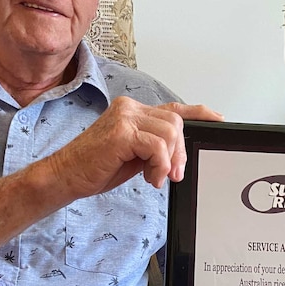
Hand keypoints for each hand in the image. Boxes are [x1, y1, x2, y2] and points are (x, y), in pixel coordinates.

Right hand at [50, 97, 222, 198]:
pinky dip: (159, 165)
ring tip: (155, 176)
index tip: (218, 118)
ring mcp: (125, 117)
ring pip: (170, 133)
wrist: (66, 176)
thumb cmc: (96, 167)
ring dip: (169, 161)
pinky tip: (150, 178)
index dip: (199, 112)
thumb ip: (154, 147)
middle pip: (176, 122)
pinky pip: (157, 146)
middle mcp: (130, 108)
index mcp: (133, 111)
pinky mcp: (122, 132)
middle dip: (180, 152)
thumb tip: (178, 153)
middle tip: (173, 174)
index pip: (173, 107)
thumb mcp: (134, 155)